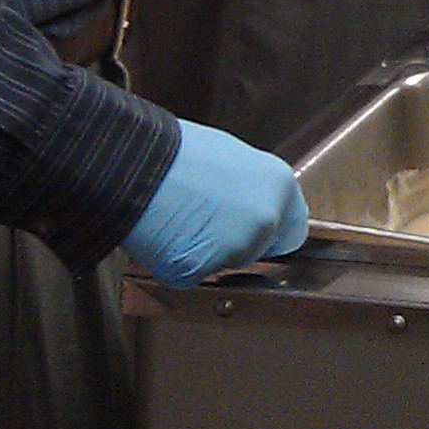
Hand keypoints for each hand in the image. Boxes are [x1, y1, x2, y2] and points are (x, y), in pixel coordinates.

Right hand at [122, 120, 307, 285]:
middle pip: (259, 250)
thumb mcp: (234, 159)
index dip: (271, 233)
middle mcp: (266, 220)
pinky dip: (178, 265)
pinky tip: (165, 237)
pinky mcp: (201, 269)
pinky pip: (191, 276)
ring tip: (182, 223)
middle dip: (237, 244)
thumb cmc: (178, 152)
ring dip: (208, 255)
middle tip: (207, 224)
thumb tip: (250, 205)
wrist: (135, 162)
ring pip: (226, 264)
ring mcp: (235, 247)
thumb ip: (253, 189)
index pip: (292, 230)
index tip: (254, 231)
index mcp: (279, 186)